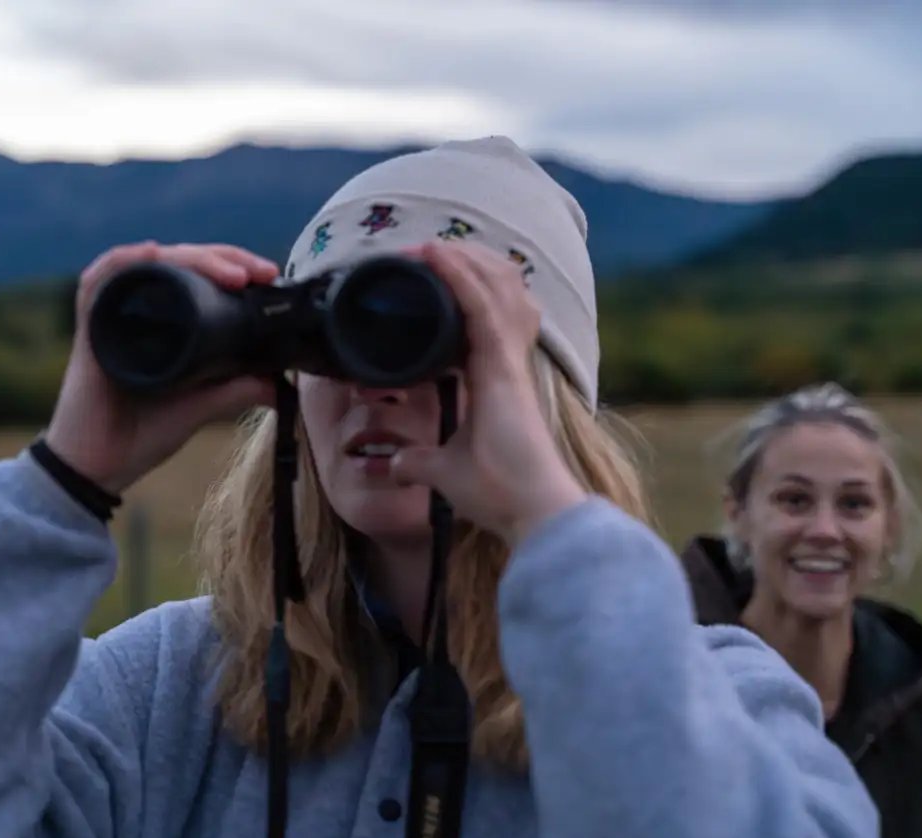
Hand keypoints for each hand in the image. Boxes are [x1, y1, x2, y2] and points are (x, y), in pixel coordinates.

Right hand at [44, 242, 278, 494]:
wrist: (97, 469)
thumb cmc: (139, 434)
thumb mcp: (199, 407)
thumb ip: (235, 390)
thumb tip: (279, 382)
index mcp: (164, 321)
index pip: (198, 273)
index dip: (233, 264)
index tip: (269, 275)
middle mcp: (138, 310)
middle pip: (179, 260)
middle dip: (222, 258)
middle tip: (257, 272)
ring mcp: (112, 316)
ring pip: (150, 263)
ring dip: (190, 257)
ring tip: (227, 271)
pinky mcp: (90, 330)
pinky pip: (99, 282)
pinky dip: (125, 261)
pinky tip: (153, 253)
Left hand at [389, 241, 587, 545]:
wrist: (528, 510)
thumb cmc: (498, 491)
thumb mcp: (443, 471)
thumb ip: (418, 463)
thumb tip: (393, 465)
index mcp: (494, 377)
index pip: (477, 318)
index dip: (458, 290)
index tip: (427, 274)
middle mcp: (505, 360)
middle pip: (493, 292)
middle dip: (460, 265)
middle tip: (420, 252)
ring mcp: (508, 360)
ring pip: (492, 288)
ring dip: (459, 260)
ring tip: (426, 244)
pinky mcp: (504, 367)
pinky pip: (480, 308)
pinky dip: (458, 277)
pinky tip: (436, 254)